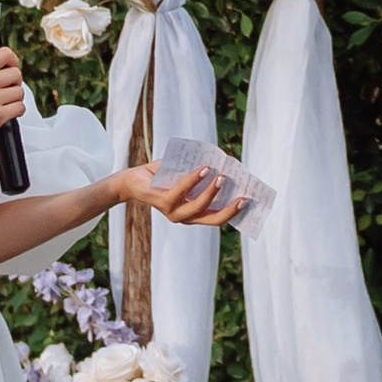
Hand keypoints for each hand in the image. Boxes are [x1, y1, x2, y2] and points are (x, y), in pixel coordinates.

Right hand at [0, 47, 26, 151]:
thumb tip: (11, 63)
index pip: (6, 54)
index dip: (13, 62)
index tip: (10, 70)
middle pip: (16, 73)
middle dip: (14, 83)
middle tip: (4, 91)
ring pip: (20, 92)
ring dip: (15, 99)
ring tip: (2, 104)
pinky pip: (20, 107)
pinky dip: (17, 111)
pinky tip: (5, 113)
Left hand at [119, 161, 240, 229]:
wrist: (131, 181)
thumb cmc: (161, 178)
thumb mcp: (186, 175)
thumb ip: (203, 173)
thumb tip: (225, 163)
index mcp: (192, 214)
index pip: (217, 217)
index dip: (234, 212)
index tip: (250, 201)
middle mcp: (184, 217)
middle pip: (212, 218)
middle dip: (230, 208)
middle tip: (245, 195)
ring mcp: (172, 212)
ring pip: (198, 206)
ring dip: (212, 191)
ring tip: (223, 176)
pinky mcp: (162, 202)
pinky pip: (181, 191)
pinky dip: (194, 179)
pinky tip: (203, 168)